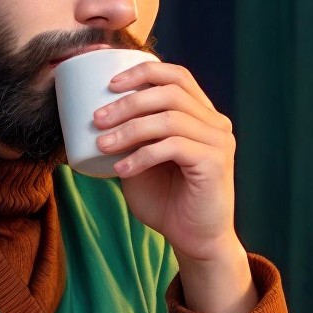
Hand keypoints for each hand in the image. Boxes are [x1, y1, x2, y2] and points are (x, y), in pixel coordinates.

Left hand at [93, 60, 253, 312]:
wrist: (196, 240)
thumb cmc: (167, 200)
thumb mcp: (142, 161)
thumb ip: (130, 137)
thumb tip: (94, 115)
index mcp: (202, 114)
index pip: (177, 76)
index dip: (143, 72)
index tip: (109, 85)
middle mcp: (215, 123)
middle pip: (170, 93)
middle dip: (128, 101)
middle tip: (97, 118)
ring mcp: (218, 142)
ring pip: (170, 119)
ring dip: (130, 129)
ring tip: (102, 144)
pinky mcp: (215, 163)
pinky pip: (173, 147)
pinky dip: (142, 156)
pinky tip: (121, 169)